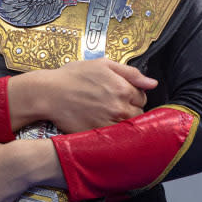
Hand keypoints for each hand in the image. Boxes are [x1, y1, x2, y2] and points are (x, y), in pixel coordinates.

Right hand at [8, 58, 157, 132]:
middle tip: (114, 103)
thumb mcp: (103, 64)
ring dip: (122, 121)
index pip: (142, 97)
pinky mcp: (98, 134)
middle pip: (138, 114)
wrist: (49, 93)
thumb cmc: (73, 76)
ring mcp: (108, 122)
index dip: (134, 95)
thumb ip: (130, 72)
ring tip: (107, 113)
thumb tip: (152, 82)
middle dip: (130, 109)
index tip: (122, 93)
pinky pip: (114, 137)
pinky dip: (112, 132)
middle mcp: (118, 107)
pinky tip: (101, 122)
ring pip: (128, 127)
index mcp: (122, 88)